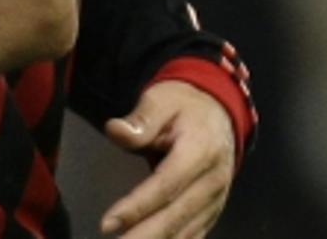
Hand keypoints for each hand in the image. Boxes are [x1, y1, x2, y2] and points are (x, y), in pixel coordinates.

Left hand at [100, 81, 235, 238]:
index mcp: (199, 152)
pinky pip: (194, 235)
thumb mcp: (161, 100)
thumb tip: (116, 131)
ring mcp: (215, 200)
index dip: (137, 207)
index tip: (108, 223)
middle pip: (176, 217)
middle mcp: (212, 182)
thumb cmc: (184, 107)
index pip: (165, 186)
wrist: (218, 113)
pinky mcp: (211, 211)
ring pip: (186, 232)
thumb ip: (141, 119)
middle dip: (143, 237)